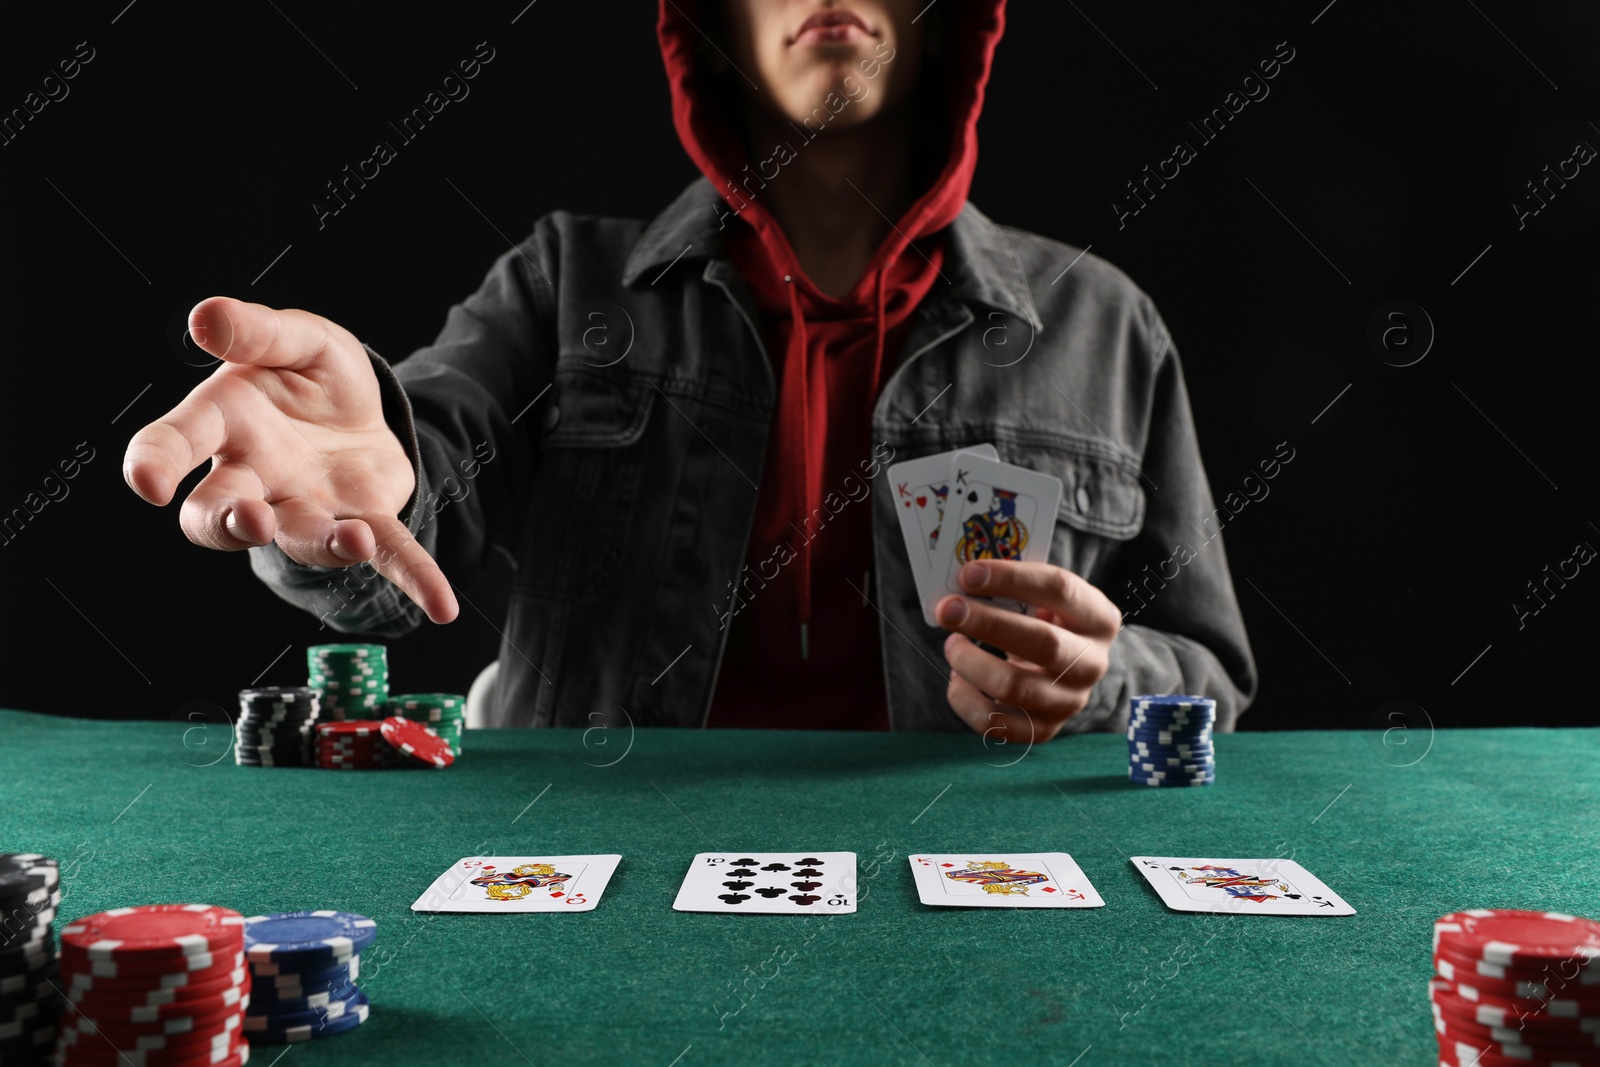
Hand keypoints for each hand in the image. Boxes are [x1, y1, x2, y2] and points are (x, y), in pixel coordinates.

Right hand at [123, 296, 458, 622]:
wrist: (367, 407)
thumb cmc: (312, 375)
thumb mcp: (299, 340)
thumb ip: (257, 332)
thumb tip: (205, 317)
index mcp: (226, 421)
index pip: (174, 443)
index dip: (155, 462)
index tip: (148, 481)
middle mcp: (255, 477)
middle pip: (218, 513)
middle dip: (229, 522)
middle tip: (249, 521)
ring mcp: (307, 506)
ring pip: (301, 537)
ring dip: (324, 543)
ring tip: (353, 537)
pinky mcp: (364, 520)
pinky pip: (388, 554)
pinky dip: (414, 578)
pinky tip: (441, 605)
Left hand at [937, 561, 1120, 742]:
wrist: (1065, 673)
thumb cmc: (1045, 623)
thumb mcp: (1045, 600)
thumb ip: (1014, 588)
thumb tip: (963, 580)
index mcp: (1099, 618)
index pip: (1060, 589)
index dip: (1011, 578)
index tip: (968, 573)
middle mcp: (1093, 663)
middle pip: (1043, 643)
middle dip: (988, 623)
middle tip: (947, 610)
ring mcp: (1070, 702)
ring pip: (1015, 687)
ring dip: (971, 662)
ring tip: (951, 644)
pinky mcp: (1043, 730)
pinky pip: (996, 723)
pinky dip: (965, 700)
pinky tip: (957, 679)